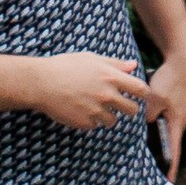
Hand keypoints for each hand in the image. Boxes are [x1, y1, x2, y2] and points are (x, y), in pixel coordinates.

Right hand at [26, 50, 151, 133]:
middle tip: (120, 105)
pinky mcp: (84, 122)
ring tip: (93, 106)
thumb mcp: (91, 59)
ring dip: (107, 116)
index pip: (140, 89)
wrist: (41, 83)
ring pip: (113, 120)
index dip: (144, 94)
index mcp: (111, 77)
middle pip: (132, 110)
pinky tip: (80, 111)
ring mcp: (96, 110)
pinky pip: (94, 125)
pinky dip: (90, 121)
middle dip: (128, 108)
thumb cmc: (65, 66)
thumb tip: (134, 65)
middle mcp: (107, 95)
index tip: (140, 96)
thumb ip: (115, 64)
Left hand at [143, 39, 185, 178]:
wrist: (183, 63)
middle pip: (168, 144)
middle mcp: (177, 121)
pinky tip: (142, 126)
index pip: (175, 151)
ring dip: (154, 140)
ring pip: (162, 131)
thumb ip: (148, 113)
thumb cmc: (172, 80)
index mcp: (177, 123)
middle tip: (149, 170)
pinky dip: (152, 126)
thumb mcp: (155, 98)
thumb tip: (143, 123)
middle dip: (160, 157)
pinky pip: (160, 120)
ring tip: (144, 152)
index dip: (172, 167)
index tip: (168, 181)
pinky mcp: (170, 106)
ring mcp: (174, 114)